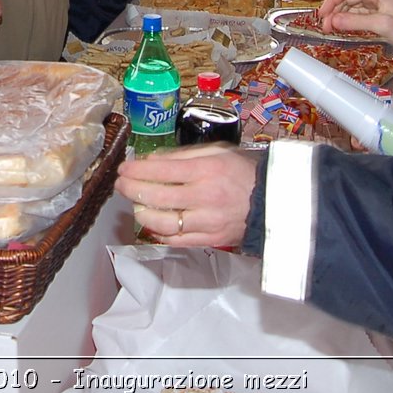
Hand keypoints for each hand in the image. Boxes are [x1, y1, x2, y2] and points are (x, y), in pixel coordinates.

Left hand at [115, 145, 258, 247]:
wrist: (272, 201)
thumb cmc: (243, 173)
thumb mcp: (217, 152)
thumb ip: (182, 155)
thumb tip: (151, 160)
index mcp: (206, 171)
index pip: (161, 170)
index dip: (136, 170)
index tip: (124, 168)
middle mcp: (204, 197)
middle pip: (156, 196)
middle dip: (131, 189)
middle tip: (121, 184)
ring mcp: (206, 222)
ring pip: (162, 222)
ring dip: (142, 212)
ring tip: (136, 204)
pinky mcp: (210, 240)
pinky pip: (175, 241)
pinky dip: (159, 233)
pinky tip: (152, 223)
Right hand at [318, 0, 392, 55]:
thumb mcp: (381, 25)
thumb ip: (356, 21)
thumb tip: (333, 20)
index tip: (323, 13)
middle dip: (335, 9)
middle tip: (325, 25)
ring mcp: (379, 6)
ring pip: (353, 6)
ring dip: (340, 16)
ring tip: (331, 28)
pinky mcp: (380, 16)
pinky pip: (359, 15)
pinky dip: (349, 21)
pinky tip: (343, 27)